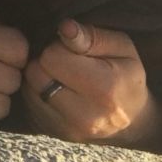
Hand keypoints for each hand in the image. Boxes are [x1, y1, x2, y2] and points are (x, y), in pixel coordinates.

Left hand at [21, 19, 161, 149]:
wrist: (132, 120)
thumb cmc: (126, 75)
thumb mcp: (121, 48)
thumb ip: (92, 36)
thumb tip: (65, 27)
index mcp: (104, 89)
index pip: (53, 57)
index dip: (60, 46)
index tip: (74, 51)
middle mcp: (84, 116)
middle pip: (36, 73)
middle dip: (47, 61)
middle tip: (67, 63)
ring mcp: (66, 129)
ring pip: (28, 87)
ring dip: (40, 76)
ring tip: (62, 76)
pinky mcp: (53, 134)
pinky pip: (28, 102)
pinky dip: (37, 92)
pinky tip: (56, 89)